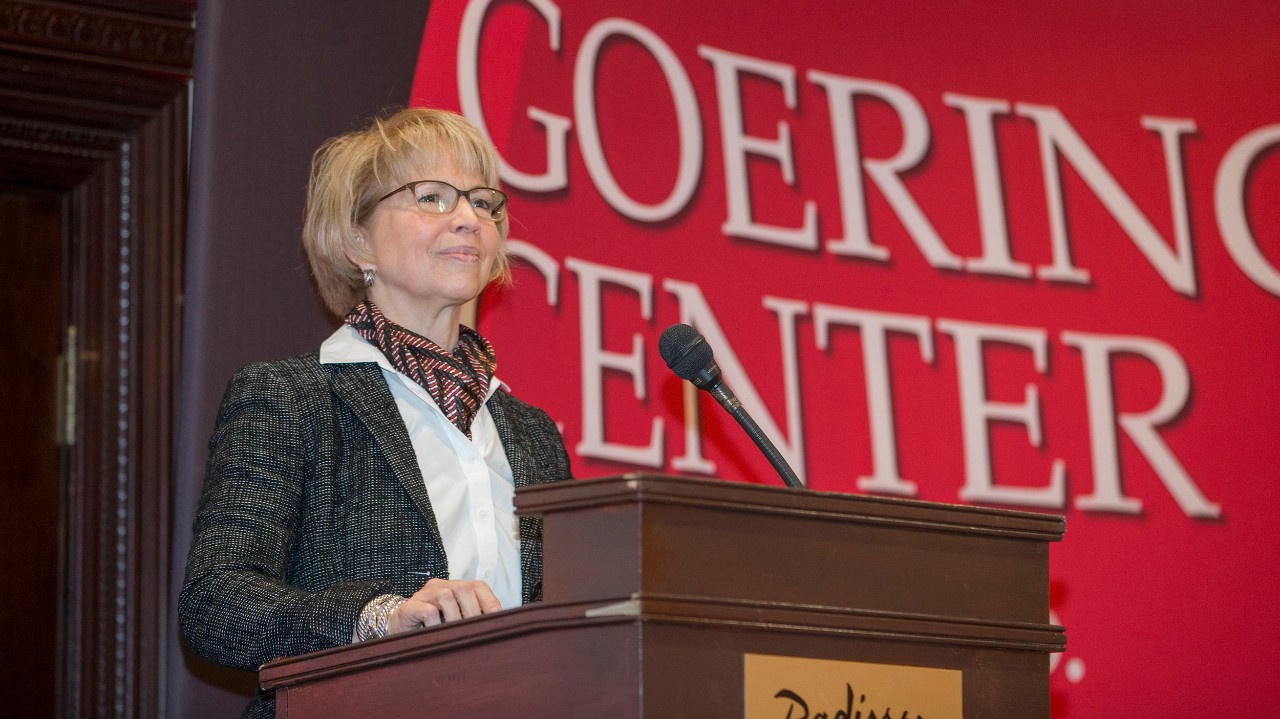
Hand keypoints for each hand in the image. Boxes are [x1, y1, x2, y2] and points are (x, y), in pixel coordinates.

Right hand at [385, 578, 502, 634]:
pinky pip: (427, 611)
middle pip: (464, 589)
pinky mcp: (409, 607)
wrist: (397, 628)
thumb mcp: (454, 620)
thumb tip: (497, 628)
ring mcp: (424, 595)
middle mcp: (440, 586)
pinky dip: (436, 624)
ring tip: (455, 634)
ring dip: (455, 618)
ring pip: (446, 596)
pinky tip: (438, 635)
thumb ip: (472, 619)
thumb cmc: (432, 626)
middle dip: (473, 612)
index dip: (490, 602)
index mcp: (455, 587)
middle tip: (475, 632)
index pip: (478, 586)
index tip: (496, 621)